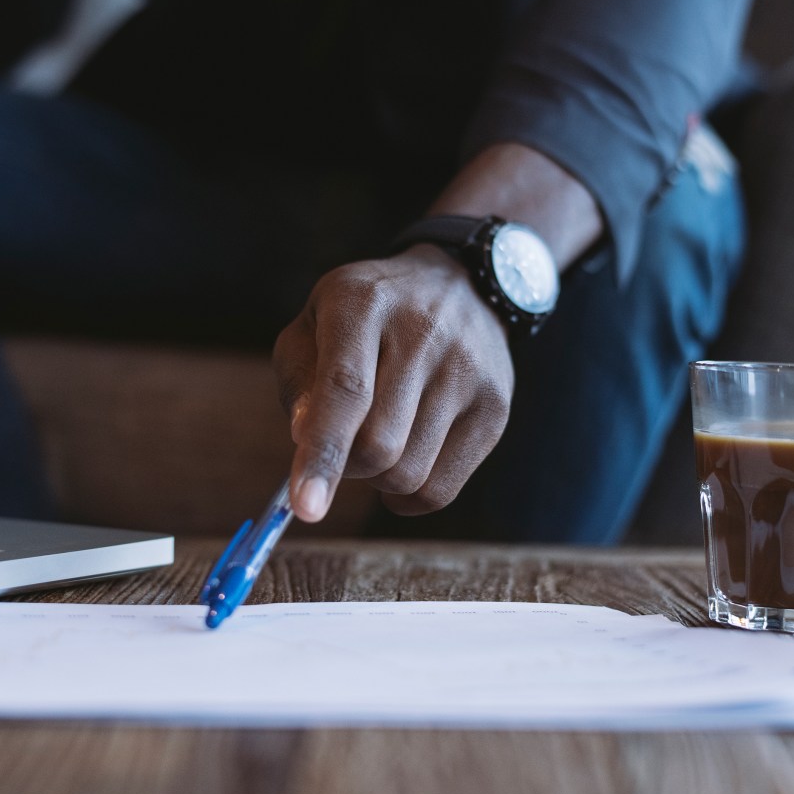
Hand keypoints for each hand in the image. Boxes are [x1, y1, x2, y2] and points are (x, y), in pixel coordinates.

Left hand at [273, 243, 513, 521]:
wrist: (455, 286)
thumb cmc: (365, 319)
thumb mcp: (312, 328)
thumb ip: (299, 385)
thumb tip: (307, 441)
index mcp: (364, 304)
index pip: (345, 390)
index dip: (323, 453)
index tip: (305, 507)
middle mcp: (424, 332)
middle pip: (378, 446)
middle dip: (347, 464)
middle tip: (344, 440)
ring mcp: (467, 370)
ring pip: (408, 474)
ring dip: (378, 476)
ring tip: (382, 433)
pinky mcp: (495, 406)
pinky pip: (440, 489)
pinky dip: (408, 494)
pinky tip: (406, 456)